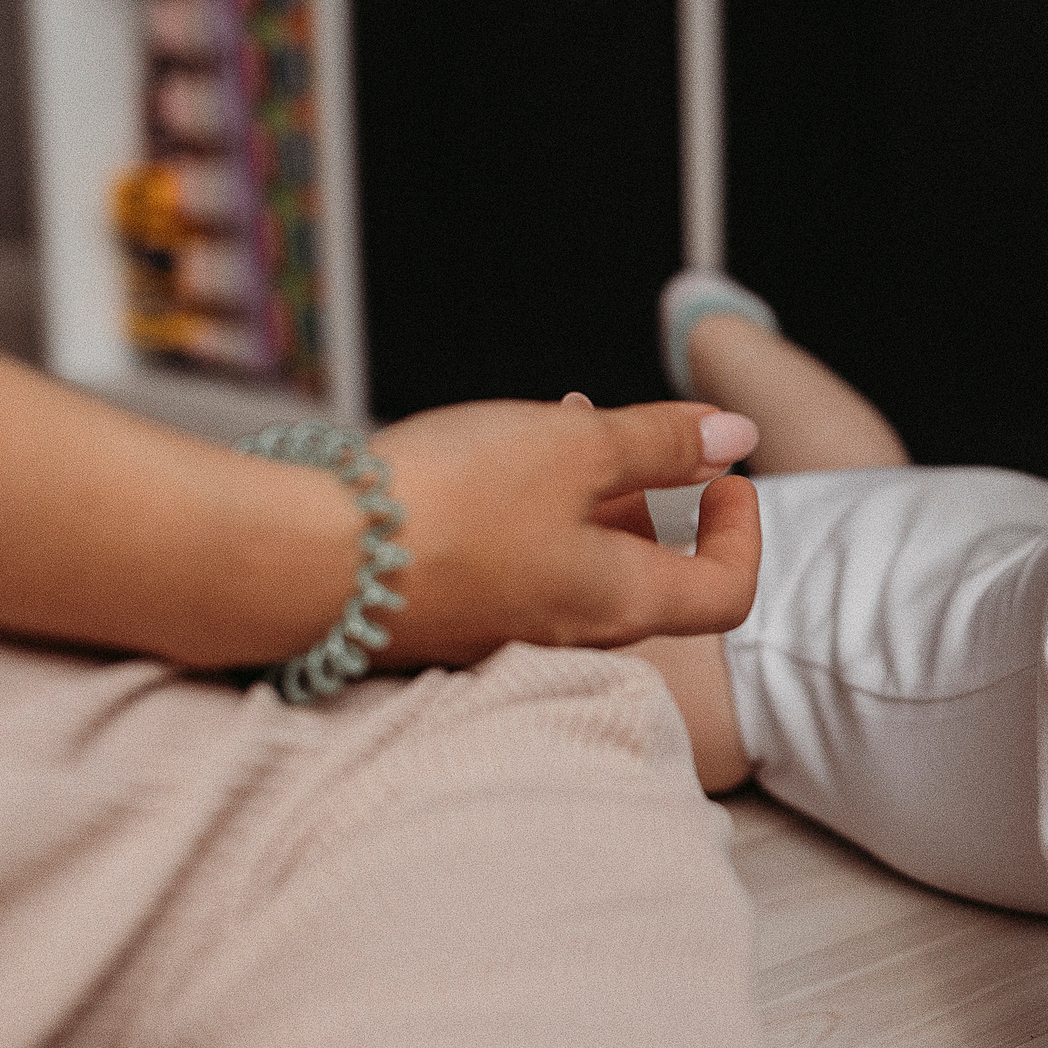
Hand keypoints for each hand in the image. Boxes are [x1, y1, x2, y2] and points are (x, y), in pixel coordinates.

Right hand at [368, 395, 759, 665]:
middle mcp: (570, 630)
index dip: (742, 533)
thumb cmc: (450, 503)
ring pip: (577, 556)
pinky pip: (515, 560)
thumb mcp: (575, 448)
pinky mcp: (448, 613)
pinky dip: (527, 503)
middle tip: (636, 429)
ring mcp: (504, 628)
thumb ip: (661, 442)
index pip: (726, 594)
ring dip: (586, 486)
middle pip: (649, 571)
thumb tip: (737, 438)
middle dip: (655, 491)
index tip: (724, 476)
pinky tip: (490, 448)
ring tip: (558, 416)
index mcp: (621, 603)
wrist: (305, 559)